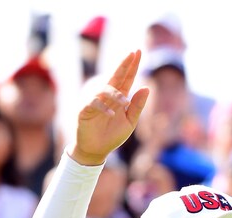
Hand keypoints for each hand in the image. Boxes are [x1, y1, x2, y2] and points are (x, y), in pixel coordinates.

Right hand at [70, 50, 148, 166]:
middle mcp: (107, 97)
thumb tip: (146, 87)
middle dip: (124, 65)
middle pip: (116, 77)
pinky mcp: (85, 111)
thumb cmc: (113, 136)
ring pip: (105, 90)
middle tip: (131, 54)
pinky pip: (93, 103)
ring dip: (116, 94)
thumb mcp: (130, 122)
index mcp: (119, 98)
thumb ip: (137, 106)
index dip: (132, 66)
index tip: (137, 52)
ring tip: (125, 103)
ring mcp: (95, 102)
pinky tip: (112, 114)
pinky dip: (103, 107)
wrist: (96, 151)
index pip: (127, 78)